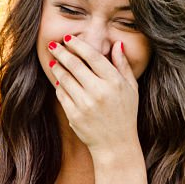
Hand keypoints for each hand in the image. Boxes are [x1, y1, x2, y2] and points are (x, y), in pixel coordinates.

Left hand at [48, 34, 139, 158]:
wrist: (116, 145)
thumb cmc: (125, 114)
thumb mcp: (131, 88)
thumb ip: (123, 65)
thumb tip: (116, 44)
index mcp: (114, 82)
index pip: (92, 56)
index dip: (78, 45)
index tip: (69, 38)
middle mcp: (99, 92)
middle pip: (74, 65)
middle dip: (61, 53)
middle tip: (53, 46)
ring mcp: (85, 104)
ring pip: (65, 79)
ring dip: (57, 68)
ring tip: (54, 62)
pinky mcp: (74, 116)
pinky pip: (61, 95)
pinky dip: (59, 86)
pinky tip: (59, 81)